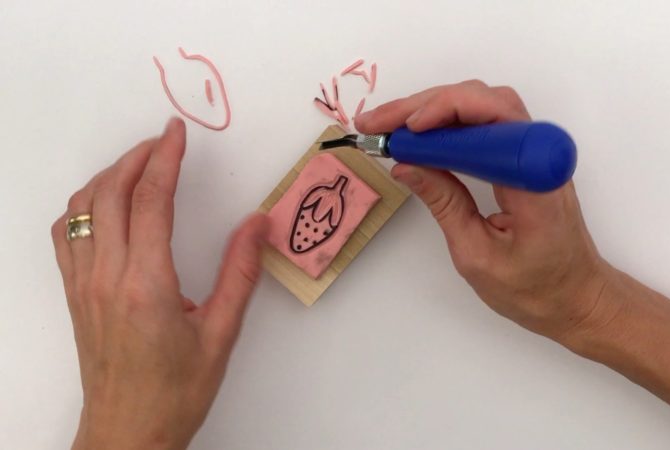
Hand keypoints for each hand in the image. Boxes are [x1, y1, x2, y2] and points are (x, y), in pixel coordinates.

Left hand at [51, 118, 267, 449]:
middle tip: (163, 141)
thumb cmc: (176, 392)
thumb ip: (240, 274)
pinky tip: (103, 203)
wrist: (128, 432)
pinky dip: (83, 206)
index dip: (165, 159)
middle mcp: (106, 277)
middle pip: (111, 194)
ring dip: (108, 177)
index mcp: (146, 285)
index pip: (152, 202)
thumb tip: (257, 225)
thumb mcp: (221, 334)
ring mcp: (83, 285)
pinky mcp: (74, 294)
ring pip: (82, 209)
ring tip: (137, 164)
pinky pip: (66, 235)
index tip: (177, 134)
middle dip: (137, 157)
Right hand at [355, 80, 620, 341]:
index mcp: (535, 180)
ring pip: (482, 107)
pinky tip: (418, 135)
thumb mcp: (477, 255)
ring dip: (433, 110)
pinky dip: (448, 125)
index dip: (444, 112)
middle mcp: (540, 155)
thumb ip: (444, 205)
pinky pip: (485, 126)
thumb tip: (406, 165)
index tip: (402, 130)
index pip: (491, 120)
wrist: (578, 298)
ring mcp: (535, 153)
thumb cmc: (535, 289)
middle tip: (376, 123)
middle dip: (424, 107)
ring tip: (389, 126)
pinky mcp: (524, 159)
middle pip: (482, 102)